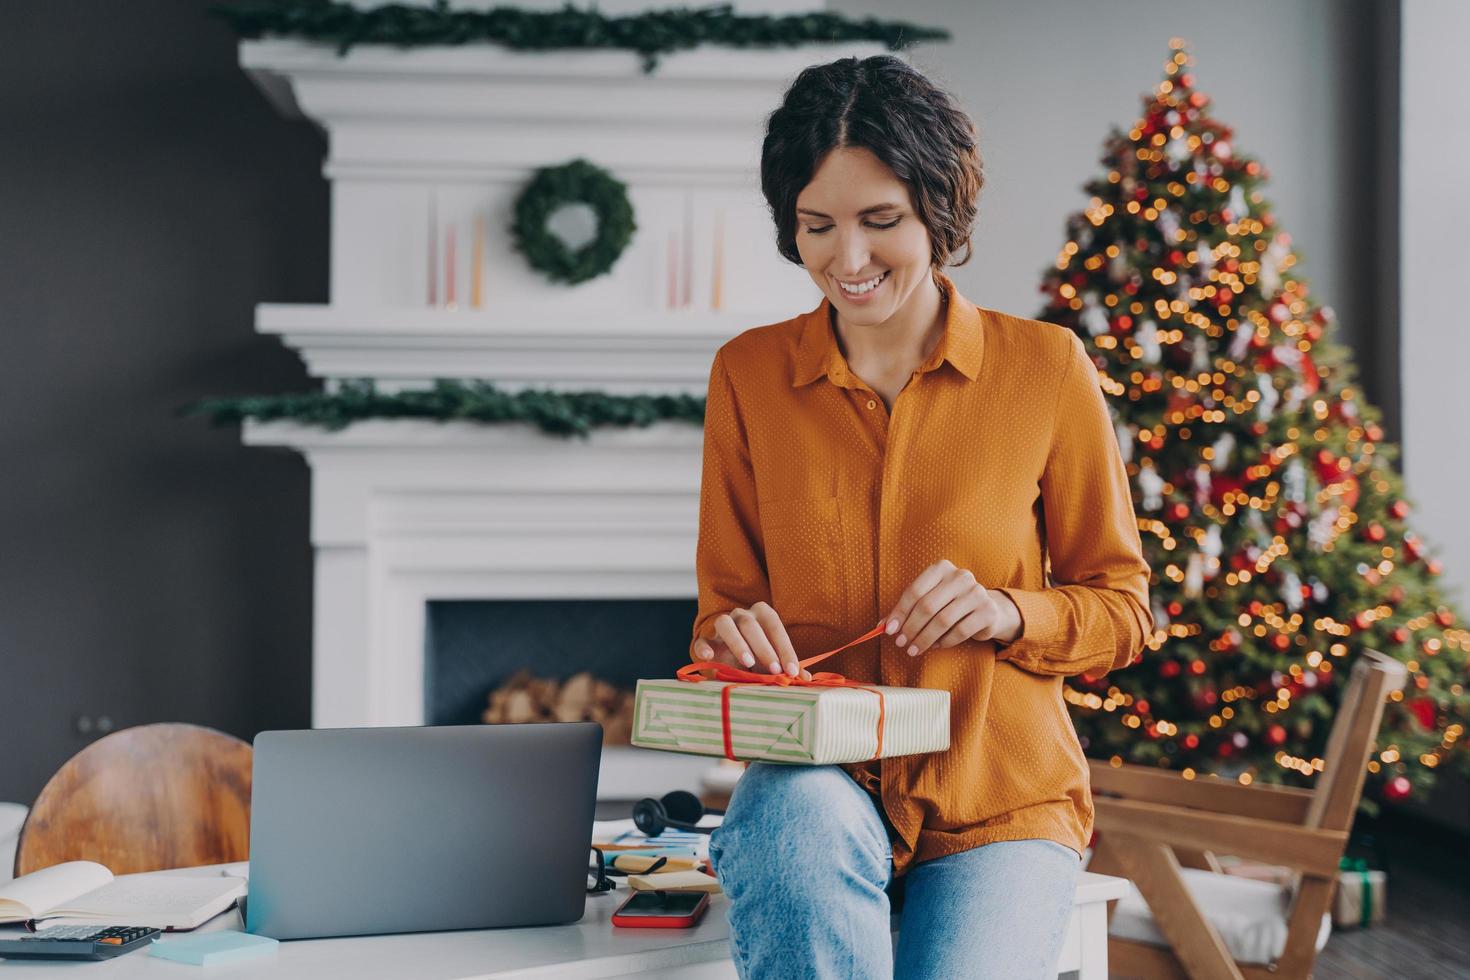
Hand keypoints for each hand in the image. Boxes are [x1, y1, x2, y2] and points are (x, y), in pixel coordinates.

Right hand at [692, 602, 811, 678]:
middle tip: (774, 669)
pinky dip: (705, 647)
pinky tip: (710, 656)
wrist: (727, 654)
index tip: (792, 671)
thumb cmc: (757, 655)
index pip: (775, 627)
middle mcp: (741, 615)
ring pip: (725, 623)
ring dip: (738, 642)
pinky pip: (702, 639)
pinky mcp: (705, 639)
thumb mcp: (773, 660)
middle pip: (751, 624)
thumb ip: (787, 666)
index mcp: (762, 615)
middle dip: (764, 648)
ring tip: (748, 663)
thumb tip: (806, 678)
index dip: (785, 649)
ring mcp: (721, 625)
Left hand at [884, 560, 1021, 656]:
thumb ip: (907, 610)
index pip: (915, 591)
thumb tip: (882, 626)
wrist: (987, 610)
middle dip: (911, 627)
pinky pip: (960, 631)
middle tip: (901, 643)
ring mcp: (977, 592)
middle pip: (927, 606)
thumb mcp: (929, 601)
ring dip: (924, 638)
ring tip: (914, 649)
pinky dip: (944, 642)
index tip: (889, 630)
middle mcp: (961, 576)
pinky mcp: (987, 611)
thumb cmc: (950, 604)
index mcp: (942, 568)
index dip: (900, 612)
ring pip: (943, 620)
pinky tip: (935, 646)